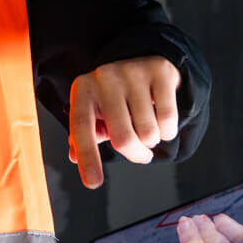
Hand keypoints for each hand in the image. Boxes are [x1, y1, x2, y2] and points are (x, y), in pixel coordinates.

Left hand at [66, 56, 180, 187]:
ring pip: (149, 133)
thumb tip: (74, 157)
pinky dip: (168, 130)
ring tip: (147, 126)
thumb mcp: (94, 110)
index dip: (88, 157)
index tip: (93, 183)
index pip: (82, 128)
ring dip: (152, 140)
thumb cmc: (114, 96)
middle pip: (123, 138)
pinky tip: (161, 118)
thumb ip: (82, 135)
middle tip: (141, 152)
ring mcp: (132, 72)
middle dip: (136, 154)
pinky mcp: (159, 72)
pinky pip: (168, 119)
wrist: (143, 59)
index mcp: (83, 90)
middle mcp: (105, 77)